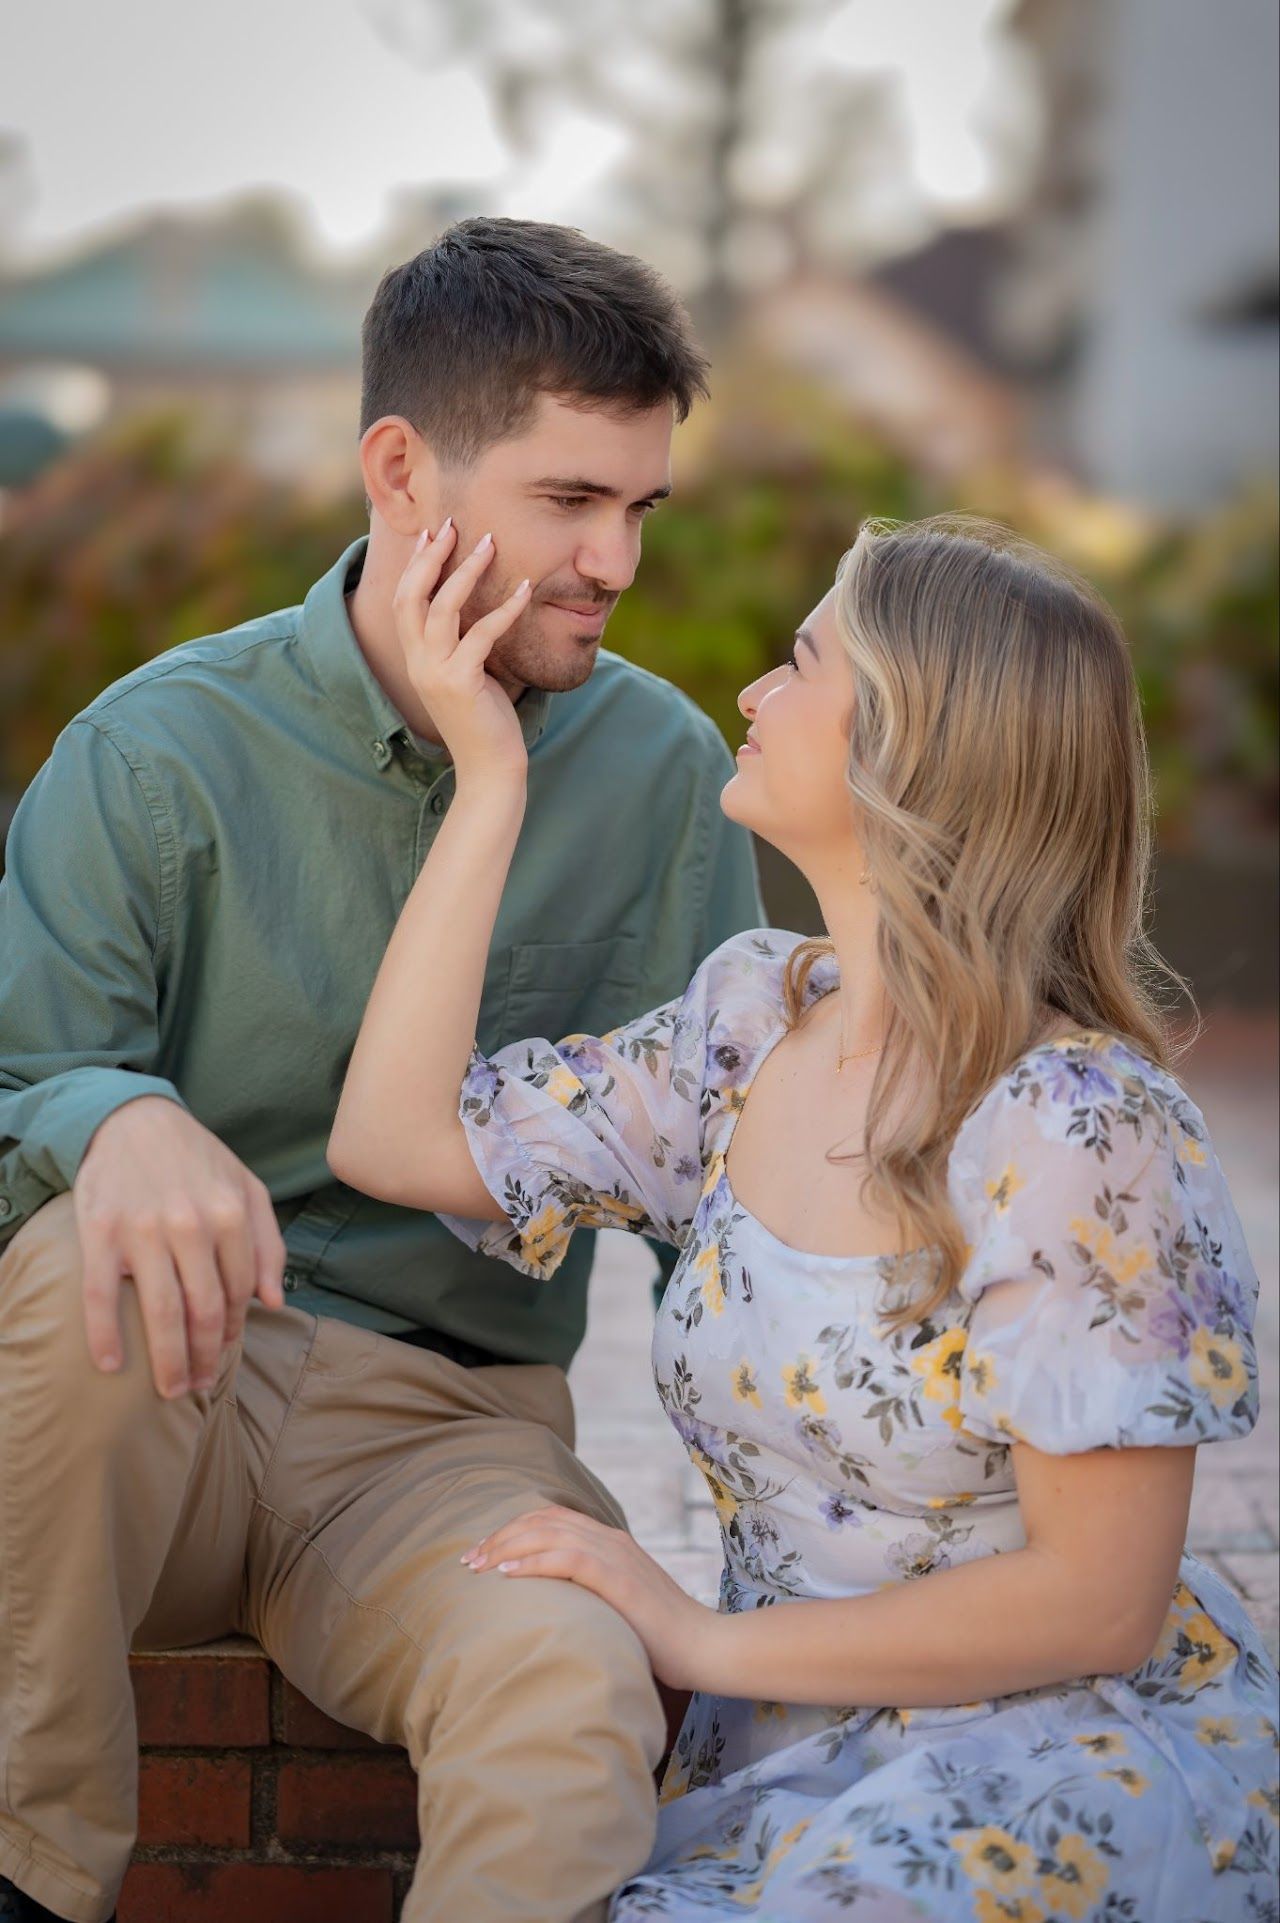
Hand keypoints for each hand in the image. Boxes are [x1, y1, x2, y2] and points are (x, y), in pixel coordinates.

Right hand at [74, 1096, 285, 1397]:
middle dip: (205, 1358)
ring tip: (171, 1389)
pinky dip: (105, 1335)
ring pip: (161, 1312)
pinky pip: (102, 1295)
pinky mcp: (101, 1232)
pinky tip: (110, 1364)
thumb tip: (274, 1302)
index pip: (240, 1290)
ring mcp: (144, 1230)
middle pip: (204, 1311)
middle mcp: (191, 1225)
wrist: (132, 1119)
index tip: (224, 1350)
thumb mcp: (247, 1187)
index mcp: (231, 1214)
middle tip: (197, 1386)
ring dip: (168, 1361)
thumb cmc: (196, 1158)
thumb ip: (268, 1242)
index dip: (233, 1328)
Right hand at [392, 520, 532, 786]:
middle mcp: (418, 662)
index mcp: (415, 659)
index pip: (404, 600)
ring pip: (442, 608)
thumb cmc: (486, 721)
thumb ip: (464, 645)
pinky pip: (481, 636)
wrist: (489, 769)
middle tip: (451, 523)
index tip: (430, 532)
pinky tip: (525, 589)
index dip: (415, 564)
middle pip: (412, 596)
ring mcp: (435, 673)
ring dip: (466, 571)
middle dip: (431, 556)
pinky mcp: (461, 683)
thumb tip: (481, 609)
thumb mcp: (468, 676)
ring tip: (489, 543)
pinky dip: (504, 609)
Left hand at [462, 1504, 721, 1691]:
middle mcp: (611, 1540)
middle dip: (500, 1537)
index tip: (482, 1555)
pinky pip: (568, 1559)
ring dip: (507, 1547)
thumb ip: (591, 1592)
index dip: (512, 1531)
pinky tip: (507, 1575)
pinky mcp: (620, 1579)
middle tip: (468, 1561)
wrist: (704, 1647)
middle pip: (542, 1521)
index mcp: (611, 1541)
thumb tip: (551, 1606)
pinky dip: (533, 1563)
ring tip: (478, 1566)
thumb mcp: (620, 1604)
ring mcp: (617, 1556)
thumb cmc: (661, 1637)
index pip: (550, 1519)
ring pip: (550, 1534)